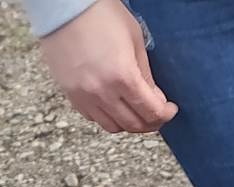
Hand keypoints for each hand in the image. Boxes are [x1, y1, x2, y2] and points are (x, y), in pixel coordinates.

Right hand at [38, 0, 176, 134]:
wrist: (63, 6)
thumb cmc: (98, 13)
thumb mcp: (134, 39)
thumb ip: (145, 73)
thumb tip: (154, 98)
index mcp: (122, 76)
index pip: (151, 111)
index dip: (165, 114)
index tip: (169, 110)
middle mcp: (103, 92)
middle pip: (134, 125)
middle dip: (151, 123)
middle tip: (156, 115)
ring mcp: (84, 96)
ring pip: (113, 127)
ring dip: (129, 123)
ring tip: (135, 112)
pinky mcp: (71, 95)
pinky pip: (94, 118)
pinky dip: (108, 117)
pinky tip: (114, 105)